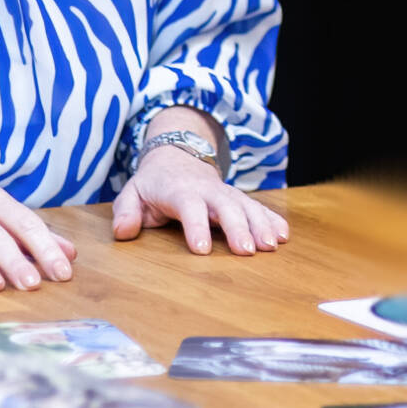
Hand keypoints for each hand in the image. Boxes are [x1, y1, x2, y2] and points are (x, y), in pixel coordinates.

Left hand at [111, 144, 289, 254]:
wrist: (176, 156)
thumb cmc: (153, 183)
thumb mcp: (132, 193)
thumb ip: (126, 212)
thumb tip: (122, 232)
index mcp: (179, 191)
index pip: (189, 207)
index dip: (195, 227)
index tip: (201, 250)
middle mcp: (207, 190)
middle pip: (226, 206)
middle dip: (238, 228)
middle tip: (248, 251)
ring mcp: (225, 193)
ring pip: (246, 206)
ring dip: (261, 225)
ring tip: (272, 246)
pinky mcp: (238, 198)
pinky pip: (258, 207)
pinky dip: (272, 219)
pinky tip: (284, 235)